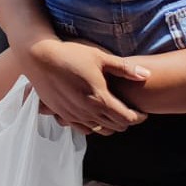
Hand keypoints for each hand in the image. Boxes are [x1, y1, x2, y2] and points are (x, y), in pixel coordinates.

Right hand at [17, 38, 149, 134]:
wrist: (38, 57)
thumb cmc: (69, 54)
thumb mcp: (99, 57)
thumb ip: (124, 68)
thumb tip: (147, 74)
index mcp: (100, 99)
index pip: (127, 118)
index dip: (139, 117)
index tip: (142, 111)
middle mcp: (88, 111)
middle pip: (115, 126)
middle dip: (126, 121)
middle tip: (129, 111)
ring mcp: (74, 115)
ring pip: (100, 130)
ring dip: (110, 125)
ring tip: (112, 114)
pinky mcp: (62, 114)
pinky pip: (82, 129)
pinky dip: (93, 126)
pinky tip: (94, 116)